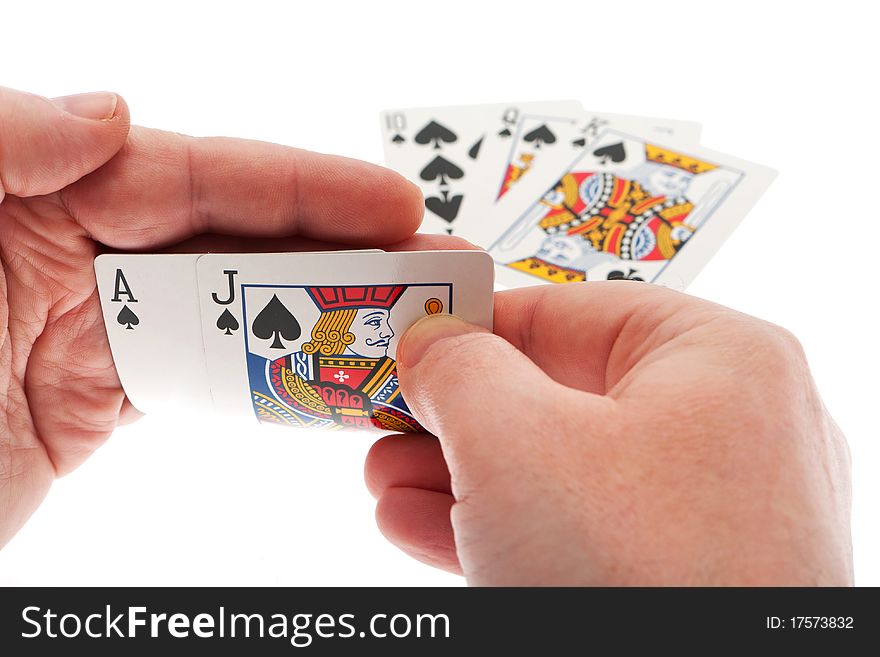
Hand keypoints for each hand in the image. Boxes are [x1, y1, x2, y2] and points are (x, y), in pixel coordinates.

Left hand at [0, 86, 429, 547]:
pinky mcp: (97, 401)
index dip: (300, 185)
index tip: (390, 201)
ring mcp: (91, 328)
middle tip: (429, 267)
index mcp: (31, 190)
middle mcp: (70, 248)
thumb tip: (105, 115)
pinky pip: (204, 377)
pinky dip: (270, 375)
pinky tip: (327, 374)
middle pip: (231, 238)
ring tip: (405, 323)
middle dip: (337, 246)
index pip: (193, 174)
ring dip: (317, 314)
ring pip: (231, 308)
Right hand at [366, 283, 852, 584]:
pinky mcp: (683, 580)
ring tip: (386, 477)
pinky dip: (496, 526)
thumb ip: (459, 370)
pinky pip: (576, 533)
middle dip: (455, 415)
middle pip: (557, 396)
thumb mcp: (513, 440)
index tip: (409, 337)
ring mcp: (712, 516)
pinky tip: (420, 524)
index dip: (473, 322)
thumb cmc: (646, 579)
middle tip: (389, 415)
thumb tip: (431, 344)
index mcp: (717, 362)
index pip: (568, 312)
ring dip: (460, 476)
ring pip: (559, 472)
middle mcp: (728, 433)